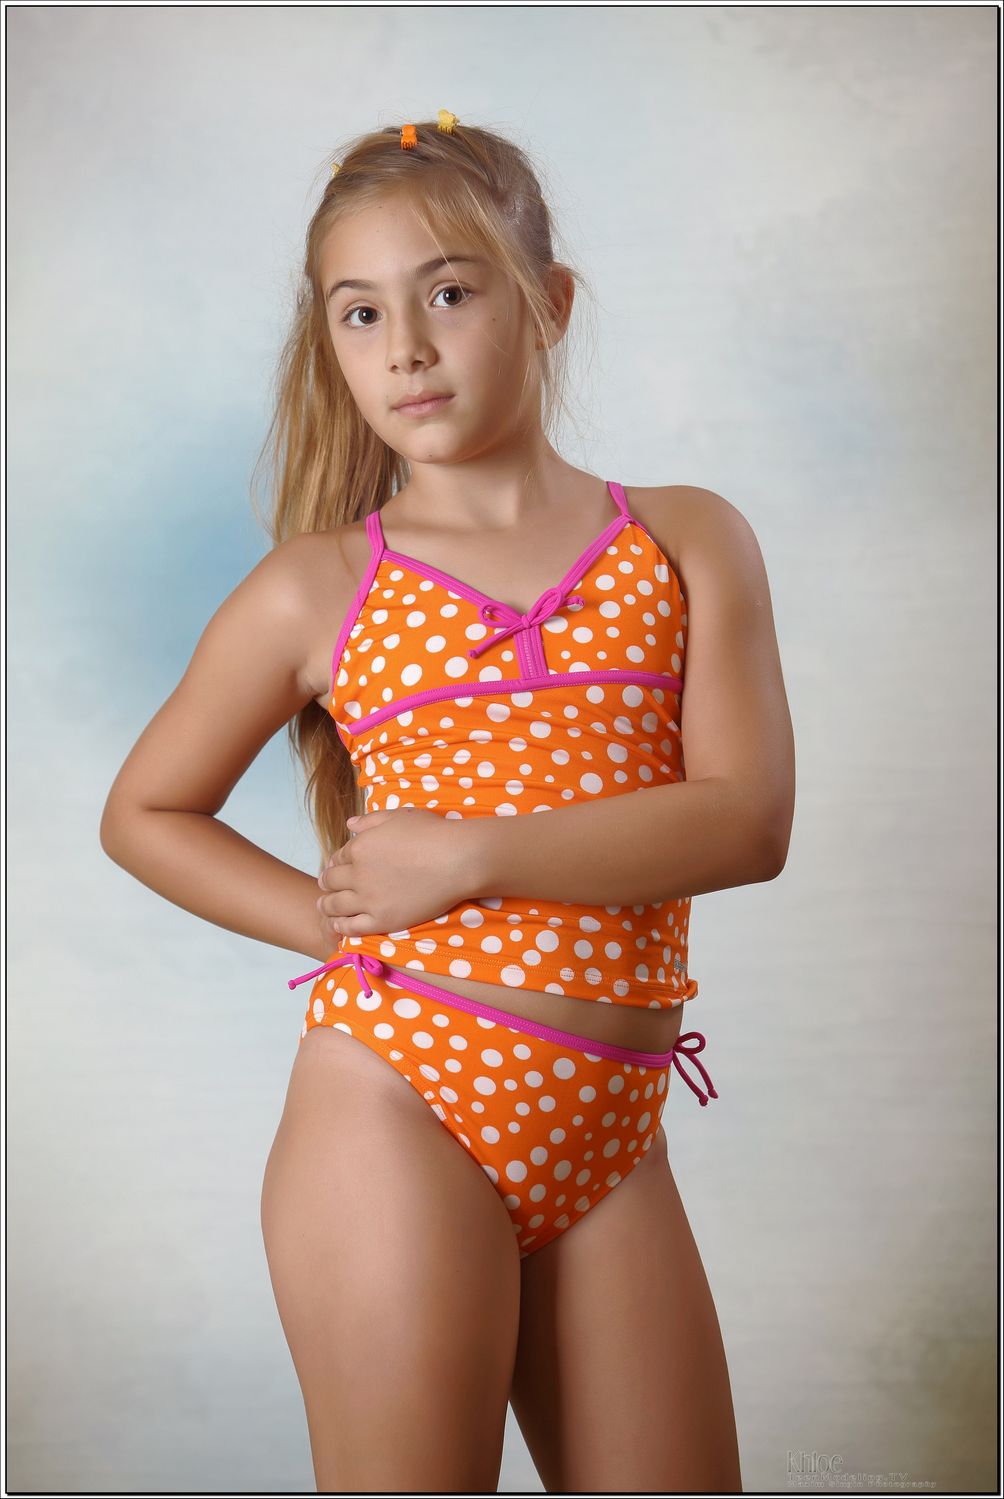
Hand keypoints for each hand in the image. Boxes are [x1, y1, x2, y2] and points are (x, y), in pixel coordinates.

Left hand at [316, 808, 478, 941]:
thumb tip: (350, 824)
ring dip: (326, 906)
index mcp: (360, 847)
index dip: (336, 862)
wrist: (456, 860)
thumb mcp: (398, 816)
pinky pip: (353, 927)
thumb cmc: (432, 833)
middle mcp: (358, 874)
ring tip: (323, 908)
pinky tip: (338, 925)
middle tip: (325, 887)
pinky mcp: (382, 920)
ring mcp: (369, 899)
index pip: (338, 857)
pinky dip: (341, 926)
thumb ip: (370, 820)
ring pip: (336, 906)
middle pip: (331, 882)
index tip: (336, 867)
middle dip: (326, 883)